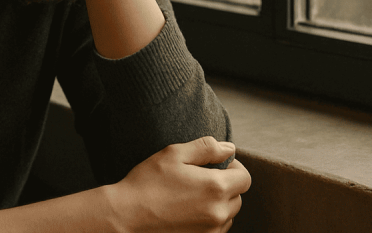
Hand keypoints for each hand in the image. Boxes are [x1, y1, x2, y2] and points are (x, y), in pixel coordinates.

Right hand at [107, 136, 250, 232]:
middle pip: (238, 197)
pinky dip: (208, 221)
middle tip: (201, 179)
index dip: (234, 168)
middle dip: (225, 186)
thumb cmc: (148, 182)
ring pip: (228, 216)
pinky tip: (188, 212)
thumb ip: (206, 148)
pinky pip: (216, 230)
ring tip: (192, 197)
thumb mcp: (174, 154)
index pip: (245, 178)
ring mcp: (211, 232)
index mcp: (216, 187)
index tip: (218, 165)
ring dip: (218, 205)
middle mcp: (219, 213)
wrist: (125, 216)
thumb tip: (230, 149)